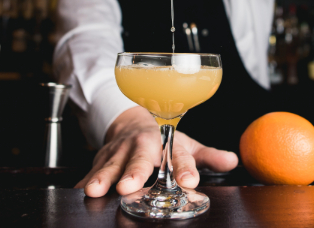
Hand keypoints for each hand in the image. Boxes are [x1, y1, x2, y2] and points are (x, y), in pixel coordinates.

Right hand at [76, 106, 237, 196]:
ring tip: (95, 191)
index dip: (185, 169)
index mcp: (166, 142)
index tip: (190, 181)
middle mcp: (142, 146)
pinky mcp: (101, 158)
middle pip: (139, 159)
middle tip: (129, 186)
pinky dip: (84, 180)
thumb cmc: (162, 139)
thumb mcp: (187, 144)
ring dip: (102, 177)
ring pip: (110, 164)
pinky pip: (91, 170)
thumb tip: (233, 161)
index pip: (178, 156)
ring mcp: (119, 152)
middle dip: (134, 173)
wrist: (131, 122)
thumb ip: (208, 156)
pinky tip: (79, 190)